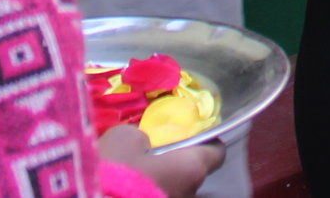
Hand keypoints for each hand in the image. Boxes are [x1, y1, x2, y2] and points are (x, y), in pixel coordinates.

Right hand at [98, 125, 224, 196]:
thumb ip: (142, 138)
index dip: (206, 144)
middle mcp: (190, 194)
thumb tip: (143, 144)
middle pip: (192, 177)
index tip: (192, 137)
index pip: (216, 153)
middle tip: (152, 160)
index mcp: (191, 168)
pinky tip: (126, 194)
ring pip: (173, 194)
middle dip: (176, 169)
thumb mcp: (124, 138)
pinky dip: (146, 197)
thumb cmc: (114, 171)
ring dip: (160, 188)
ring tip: (135, 181)